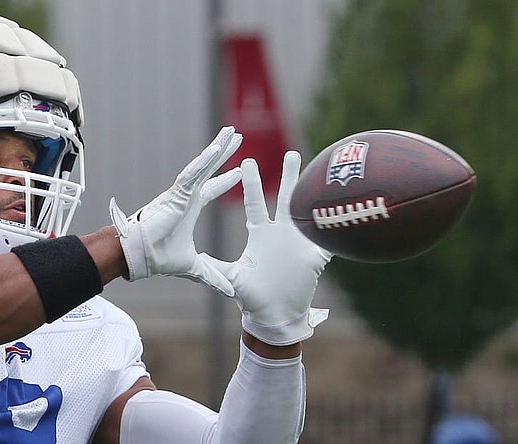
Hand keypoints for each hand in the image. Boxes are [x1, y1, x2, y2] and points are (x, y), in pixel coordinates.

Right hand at [109, 126, 242, 294]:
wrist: (138, 256)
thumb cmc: (158, 257)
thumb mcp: (194, 267)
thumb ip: (212, 276)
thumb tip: (230, 291)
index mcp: (190, 208)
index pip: (211, 189)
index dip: (225, 179)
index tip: (238, 170)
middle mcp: (186, 196)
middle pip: (210, 168)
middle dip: (224, 153)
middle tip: (237, 136)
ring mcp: (181, 192)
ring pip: (203, 164)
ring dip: (218, 148)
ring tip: (231, 132)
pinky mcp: (175, 193)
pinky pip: (193, 173)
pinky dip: (205, 161)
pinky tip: (218, 149)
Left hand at [200, 152, 332, 345]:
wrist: (275, 314)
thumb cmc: (253, 296)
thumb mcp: (234, 278)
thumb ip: (217, 267)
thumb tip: (198, 255)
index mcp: (260, 233)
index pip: (254, 203)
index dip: (251, 183)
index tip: (247, 161)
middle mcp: (280, 232)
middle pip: (284, 198)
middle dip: (289, 175)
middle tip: (290, 152)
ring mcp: (299, 241)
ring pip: (307, 210)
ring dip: (312, 192)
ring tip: (319, 170)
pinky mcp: (316, 255)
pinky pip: (327, 237)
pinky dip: (334, 225)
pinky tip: (344, 209)